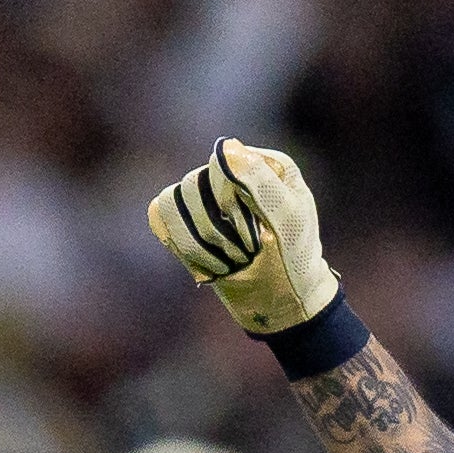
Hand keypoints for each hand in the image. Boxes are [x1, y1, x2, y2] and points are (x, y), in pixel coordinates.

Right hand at [147, 139, 339, 334]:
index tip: (257, 236)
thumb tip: (224, 148)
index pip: (221, 165)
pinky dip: (182, 245)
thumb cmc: (293, 264)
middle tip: (247, 254)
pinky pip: (160, 214)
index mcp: (267, 165)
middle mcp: (235, 172)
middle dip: (217, 231)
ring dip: (201, 244)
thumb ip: (261, 184)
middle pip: (192, 185)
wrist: (282, 305)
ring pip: (171, 201)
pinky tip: (210, 263)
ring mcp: (210, 193)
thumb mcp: (288, 224)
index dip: (229, 204)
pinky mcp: (189, 216)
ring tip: (231, 260)